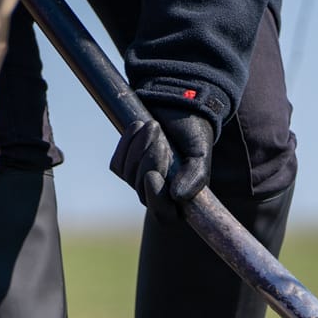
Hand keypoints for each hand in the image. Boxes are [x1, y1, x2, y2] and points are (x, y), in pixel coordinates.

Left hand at [109, 102, 215, 217]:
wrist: (178, 104)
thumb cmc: (193, 132)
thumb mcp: (199, 153)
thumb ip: (195, 176)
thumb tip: (178, 197)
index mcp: (180, 198)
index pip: (163, 214)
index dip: (156, 198)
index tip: (152, 175)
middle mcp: (158, 193)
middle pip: (142, 192)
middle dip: (149, 161)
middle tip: (161, 137)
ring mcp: (139, 181)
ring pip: (128, 175)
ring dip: (139, 148)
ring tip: (153, 125)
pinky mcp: (124, 165)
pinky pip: (117, 163)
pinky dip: (127, 142)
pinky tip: (138, 126)